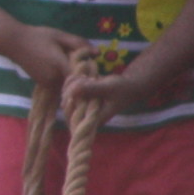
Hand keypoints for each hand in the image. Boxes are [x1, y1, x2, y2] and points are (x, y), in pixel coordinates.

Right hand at [3, 24, 88, 93]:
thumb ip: (79, 43)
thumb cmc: (37, 36)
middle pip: (76, 82)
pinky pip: (59, 84)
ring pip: (67, 84)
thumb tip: (98, 53)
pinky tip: (60, 66)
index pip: (82, 77)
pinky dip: (63, 78)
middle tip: (85, 63)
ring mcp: (47, 83)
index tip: (95, 69)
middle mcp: (54, 78)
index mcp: (60, 65)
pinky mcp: (42, 84)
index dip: (91, 75)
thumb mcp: (59, 36)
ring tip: (71, 63)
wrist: (12, 42)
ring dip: (72, 77)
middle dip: (83, 75)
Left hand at [65, 54, 181, 117]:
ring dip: (72, 83)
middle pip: (66, 105)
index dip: (69, 104)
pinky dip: (72, 80)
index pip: (73, 118)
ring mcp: (82, 106)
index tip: (75, 89)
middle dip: (71, 89)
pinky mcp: (80, 97)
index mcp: (94, 120)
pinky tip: (82, 75)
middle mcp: (86, 115)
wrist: (128, 85)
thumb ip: (92, 89)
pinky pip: (68, 89)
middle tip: (86, 79)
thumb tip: (73, 91)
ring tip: (88, 77)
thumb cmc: (122, 89)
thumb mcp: (108, 88)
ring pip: (65, 95)